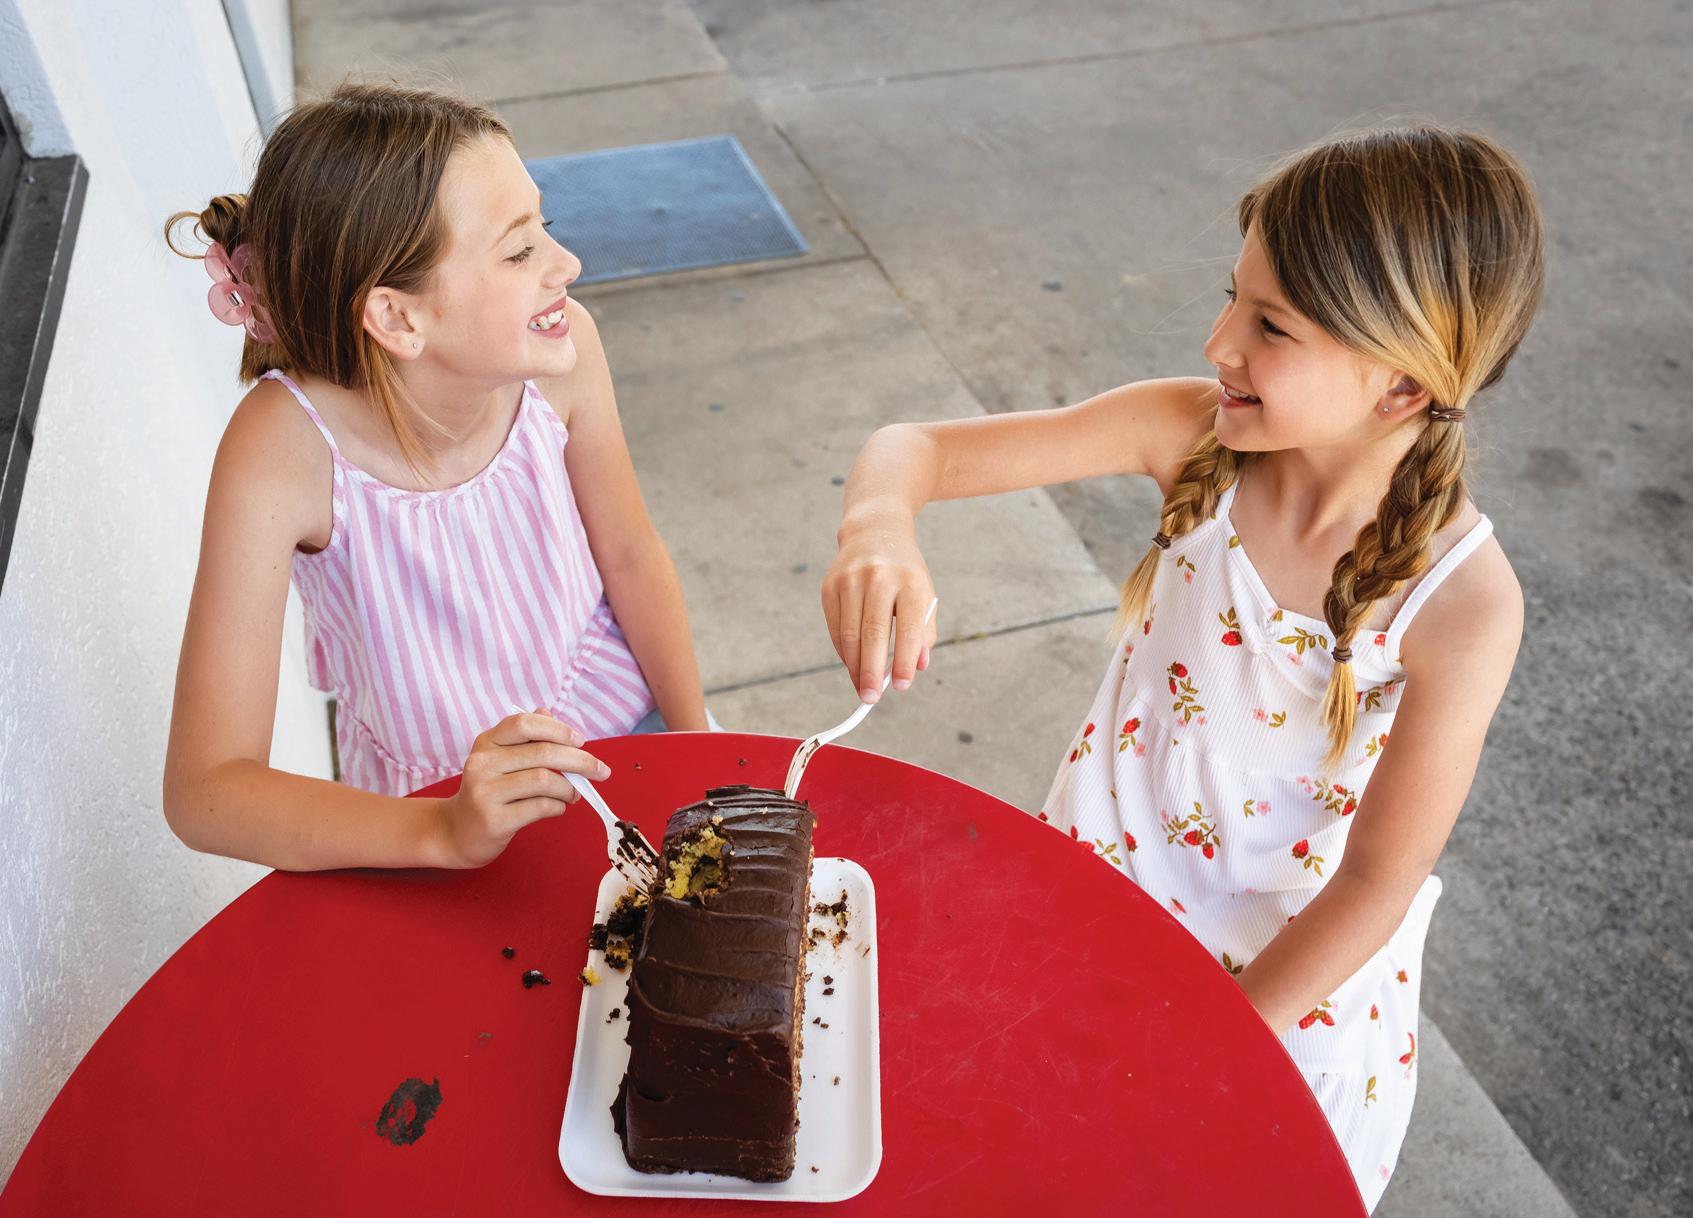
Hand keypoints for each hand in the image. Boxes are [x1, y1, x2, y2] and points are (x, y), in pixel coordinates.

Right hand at [434, 710, 608, 867]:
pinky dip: (558, 806)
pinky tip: (558, 808)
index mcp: (486, 742)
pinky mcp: (493, 820)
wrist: (457, 833)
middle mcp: (482, 763)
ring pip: (544, 780)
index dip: (557, 729)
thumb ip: (526, 738)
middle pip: (543, 752)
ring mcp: (485, 792)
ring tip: (574, 795)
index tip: (581, 741)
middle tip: (601, 771)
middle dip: (581, 761)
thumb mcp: (501, 759)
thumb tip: (548, 713)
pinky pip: (540, 807)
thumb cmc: (489, 792)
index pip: (524, 724)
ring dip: (569, 788)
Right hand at [822, 522, 937, 702]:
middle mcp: (879, 577)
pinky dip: (843, 650)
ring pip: (850, 633)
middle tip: (871, 699)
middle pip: (873, 634)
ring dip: (854, 666)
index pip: (909, 628)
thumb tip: (916, 667)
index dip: (903, 661)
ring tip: (861, 687)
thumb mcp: (924, 594)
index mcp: (911, 581)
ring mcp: (851, 580)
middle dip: (871, 671)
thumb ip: (924, 632)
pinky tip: (852, 663)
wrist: (874, 532)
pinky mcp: (830, 586)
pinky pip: (835, 627)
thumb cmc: (905, 573)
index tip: (900, 686)